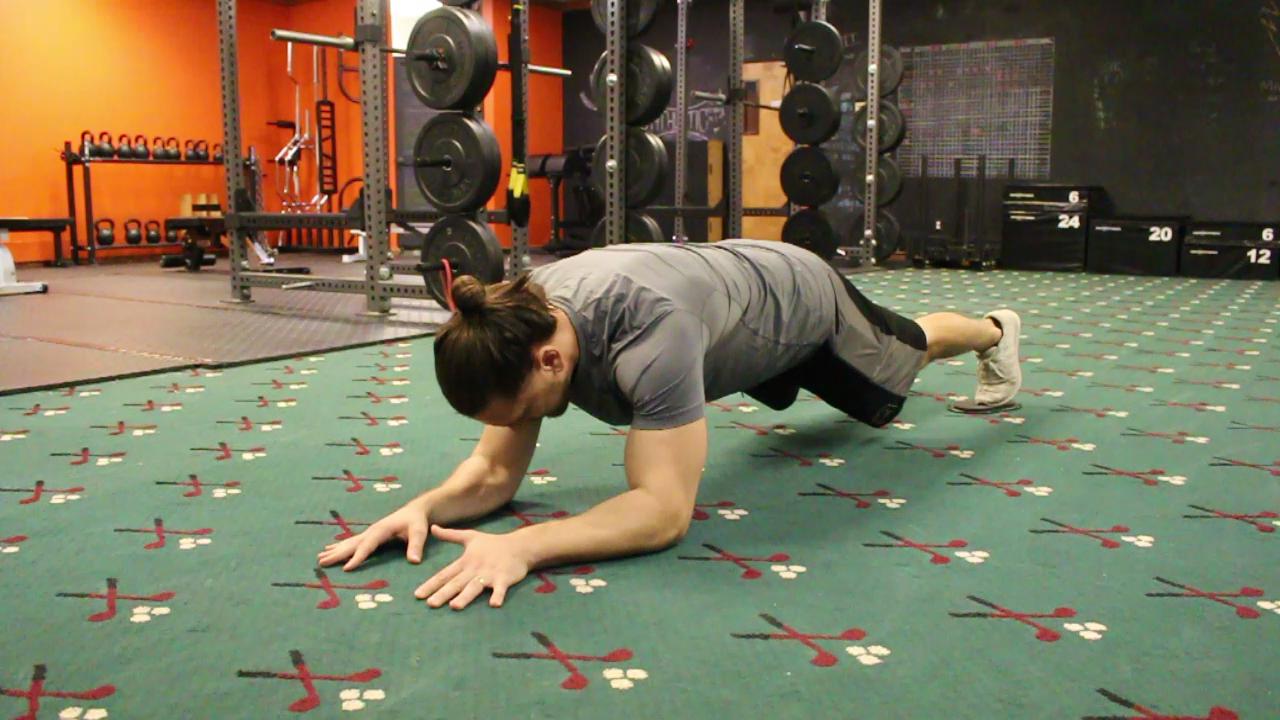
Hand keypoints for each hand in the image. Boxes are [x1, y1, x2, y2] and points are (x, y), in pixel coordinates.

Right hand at [317, 498, 429, 570]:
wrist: (415, 511)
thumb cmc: (417, 521)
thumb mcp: (419, 532)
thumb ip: (416, 546)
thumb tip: (414, 561)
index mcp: (381, 530)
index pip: (367, 545)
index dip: (357, 557)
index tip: (346, 568)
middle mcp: (372, 531)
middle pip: (352, 544)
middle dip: (337, 554)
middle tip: (322, 563)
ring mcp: (369, 532)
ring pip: (349, 543)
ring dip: (334, 550)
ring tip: (320, 558)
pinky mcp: (370, 535)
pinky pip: (352, 542)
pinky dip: (340, 547)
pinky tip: (329, 549)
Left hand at [414, 525, 529, 609]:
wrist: (519, 545)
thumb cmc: (492, 543)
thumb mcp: (470, 536)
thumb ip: (450, 535)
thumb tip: (432, 528)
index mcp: (465, 561)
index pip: (445, 574)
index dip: (431, 584)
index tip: (418, 595)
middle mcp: (475, 568)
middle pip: (457, 583)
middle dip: (443, 594)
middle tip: (430, 604)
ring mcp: (490, 574)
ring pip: (475, 587)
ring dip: (465, 596)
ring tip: (455, 606)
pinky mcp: (504, 578)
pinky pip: (500, 589)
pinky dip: (498, 595)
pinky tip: (494, 604)